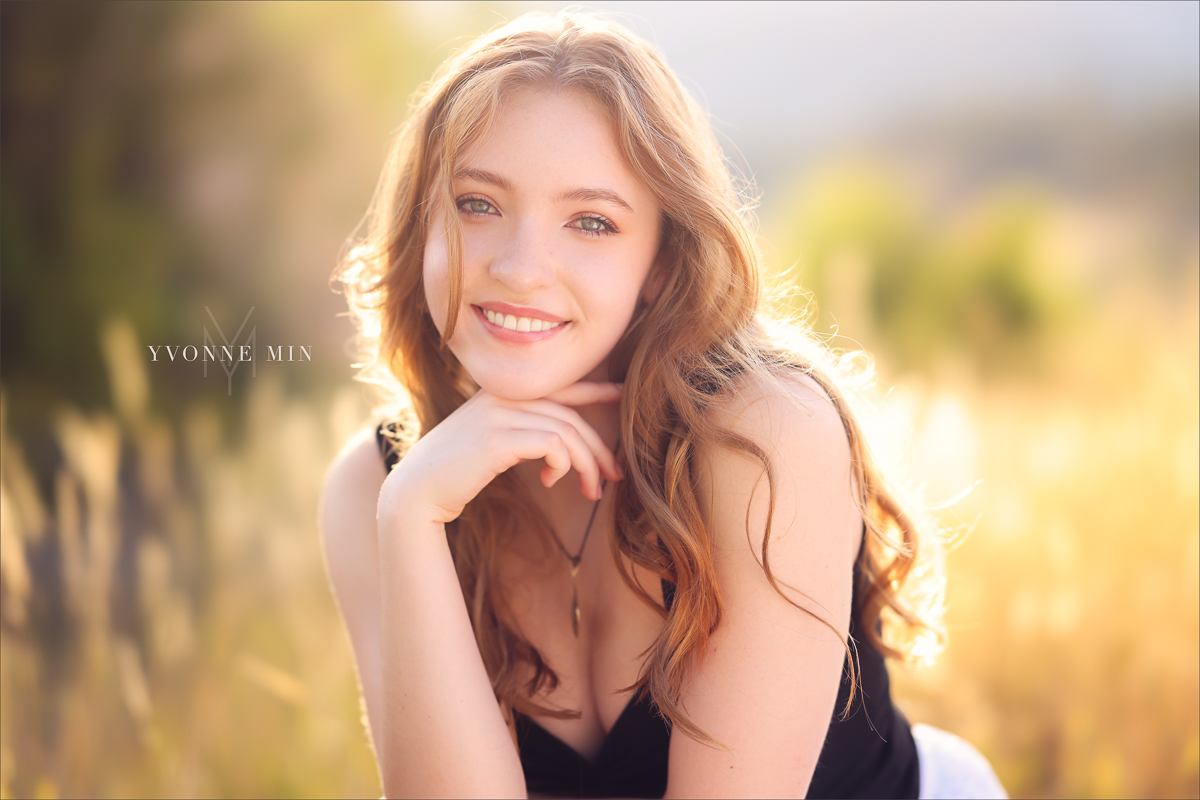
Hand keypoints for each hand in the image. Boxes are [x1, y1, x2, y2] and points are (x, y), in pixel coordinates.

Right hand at [377, 382, 623, 527]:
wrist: (417, 491)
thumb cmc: (455, 474)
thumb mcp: (492, 442)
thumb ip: (521, 430)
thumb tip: (561, 444)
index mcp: (502, 392)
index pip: (560, 384)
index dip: (596, 388)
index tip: (623, 393)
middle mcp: (503, 396)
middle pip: (571, 415)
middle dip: (599, 448)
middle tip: (615, 476)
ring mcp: (499, 414)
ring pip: (567, 432)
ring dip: (587, 465)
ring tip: (591, 491)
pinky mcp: (498, 439)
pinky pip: (553, 445)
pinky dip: (563, 466)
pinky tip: (552, 482)